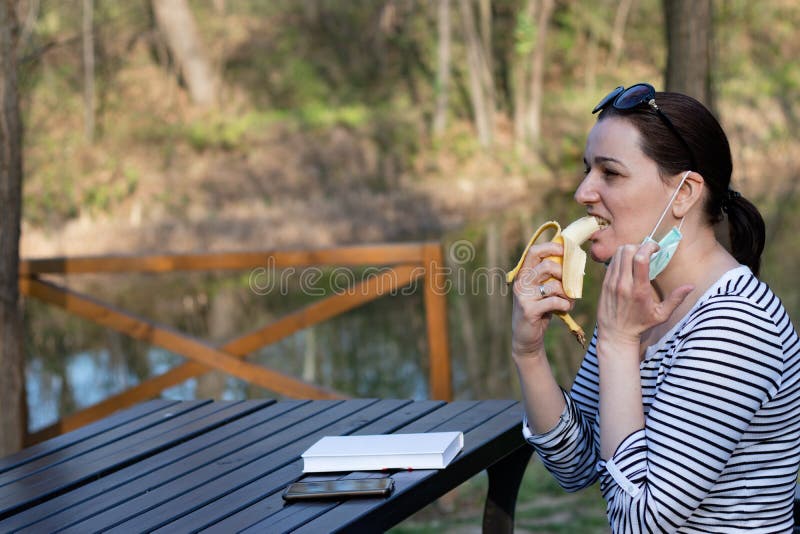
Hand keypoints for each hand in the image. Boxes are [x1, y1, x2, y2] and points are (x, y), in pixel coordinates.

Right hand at [511, 241, 574, 357]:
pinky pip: (554, 302)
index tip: (566, 251)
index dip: (551, 247)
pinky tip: (565, 309)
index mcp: (523, 273)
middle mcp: (521, 282)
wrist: (526, 337)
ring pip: (553, 285)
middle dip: (564, 273)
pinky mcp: (529, 310)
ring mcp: (523, 296)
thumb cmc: (539, 310)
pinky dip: (565, 305)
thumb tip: (573, 261)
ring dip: (567, 293)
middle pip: (546, 265)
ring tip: (569, 300)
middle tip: (570, 282)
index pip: (534, 251)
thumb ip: (551, 276)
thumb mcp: (542, 290)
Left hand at [597, 241, 693, 346]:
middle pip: (627, 251)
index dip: (649, 247)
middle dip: (640, 246)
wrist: (615, 334)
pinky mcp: (604, 283)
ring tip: (638, 256)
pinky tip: (628, 264)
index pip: (640, 259)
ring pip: (617, 254)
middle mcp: (623, 284)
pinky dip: (620, 258)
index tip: (656, 248)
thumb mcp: (661, 315)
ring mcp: (611, 282)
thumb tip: (691, 286)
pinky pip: (611, 262)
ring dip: (629, 250)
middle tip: (647, 252)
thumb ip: (676, 299)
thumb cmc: (640, 325)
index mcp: (639, 290)